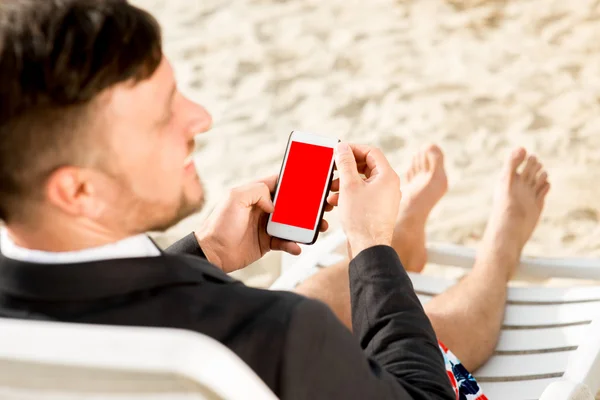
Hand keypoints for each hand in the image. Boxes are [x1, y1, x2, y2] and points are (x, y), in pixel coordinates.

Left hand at [195, 175, 331, 272]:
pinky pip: (286, 241)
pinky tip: (297, 246)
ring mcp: (266, 225)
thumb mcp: (235, 198)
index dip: (295, 180)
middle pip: (292, 203)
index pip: (280, 182)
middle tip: (323, 206)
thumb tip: (275, 202)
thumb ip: (257, 191)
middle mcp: (263, 207)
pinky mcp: (267, 242)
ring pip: (293, 223)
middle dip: (308, 205)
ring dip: (307, 225)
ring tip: (318, 227)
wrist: (213, 253)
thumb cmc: (219, 224)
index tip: (312, 180)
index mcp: (256, 193)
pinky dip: (294, 244)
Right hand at [327, 143, 400, 258]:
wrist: (368, 248)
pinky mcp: (377, 210)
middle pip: (367, 167)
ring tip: (331, 189)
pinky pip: (363, 195)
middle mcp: (389, 186)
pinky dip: (349, 195)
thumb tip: (342, 147)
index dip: (353, 149)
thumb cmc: (362, 219)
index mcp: (387, 176)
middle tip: (333, 169)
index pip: (371, 152)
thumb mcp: (349, 186)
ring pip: (363, 182)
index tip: (339, 151)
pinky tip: (336, 201)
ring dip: (345, 182)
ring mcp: (384, 199)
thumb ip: (345, 164)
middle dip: (347, 168)